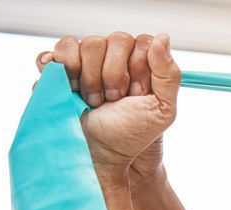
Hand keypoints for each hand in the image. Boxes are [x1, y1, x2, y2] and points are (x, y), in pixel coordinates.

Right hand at [36, 33, 178, 181]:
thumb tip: (163, 37)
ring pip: (88, 43)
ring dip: (90, 78)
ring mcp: (88, 61)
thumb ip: (169, 74)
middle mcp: (115, 57)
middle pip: (115, 40)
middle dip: (114, 75)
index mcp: (141, 64)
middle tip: (113, 99)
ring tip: (93, 100)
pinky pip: (61, 49)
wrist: (98, 152)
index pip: (141, 42)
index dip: (137, 69)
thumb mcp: (162, 109)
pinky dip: (63, 66)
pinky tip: (70, 87)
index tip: (135, 95)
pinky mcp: (62, 67)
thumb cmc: (131, 134)